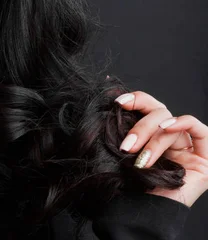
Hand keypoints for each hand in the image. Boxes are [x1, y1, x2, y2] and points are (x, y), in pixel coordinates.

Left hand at [116, 90, 207, 206]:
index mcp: (150, 136)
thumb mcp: (125, 152)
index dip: (135, 100)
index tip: (118, 103)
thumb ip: (126, 131)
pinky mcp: (206, 157)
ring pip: (169, 124)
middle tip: (126, 145)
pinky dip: (181, 123)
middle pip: (158, 112)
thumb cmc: (130, 187)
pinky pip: (198, 129)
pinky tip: (167, 128)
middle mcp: (169, 140)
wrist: (144, 216)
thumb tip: (117, 107)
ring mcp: (188, 147)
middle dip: (140, 126)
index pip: (147, 107)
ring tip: (138, 156)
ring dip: (152, 137)